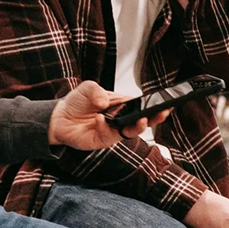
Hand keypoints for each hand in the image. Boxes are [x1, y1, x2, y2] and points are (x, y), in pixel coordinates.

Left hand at [50, 80, 166, 149]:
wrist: (60, 118)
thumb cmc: (78, 102)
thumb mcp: (87, 88)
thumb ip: (96, 90)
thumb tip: (104, 101)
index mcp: (123, 103)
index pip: (143, 103)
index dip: (156, 103)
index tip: (167, 101)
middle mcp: (122, 118)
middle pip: (144, 119)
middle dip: (155, 116)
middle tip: (163, 111)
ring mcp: (115, 130)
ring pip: (133, 130)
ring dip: (139, 126)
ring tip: (141, 119)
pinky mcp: (105, 139)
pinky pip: (111, 134)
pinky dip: (105, 126)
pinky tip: (99, 118)